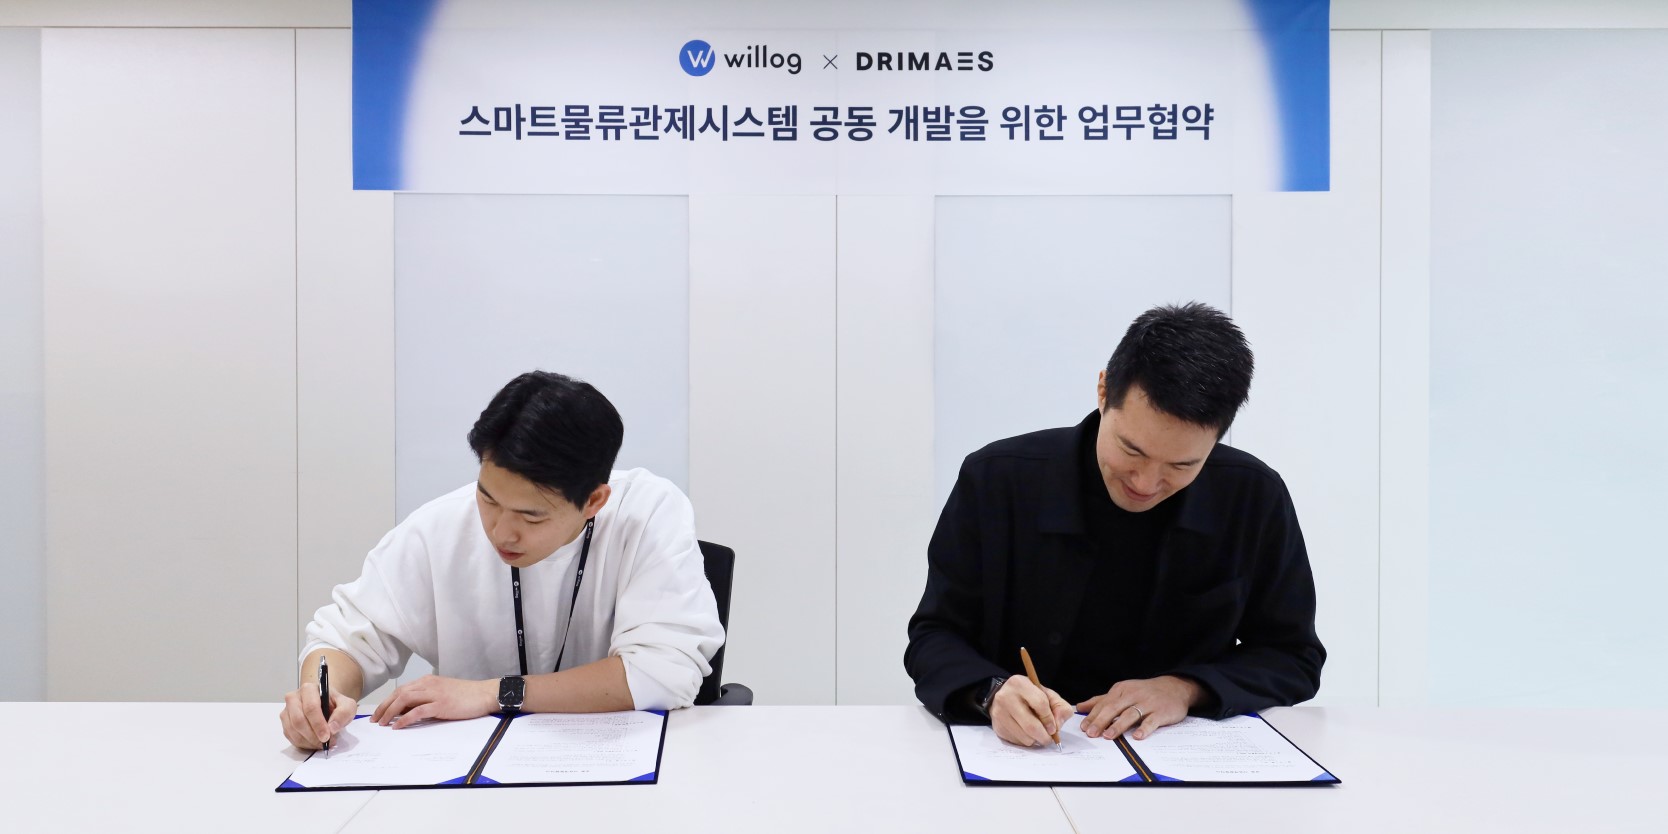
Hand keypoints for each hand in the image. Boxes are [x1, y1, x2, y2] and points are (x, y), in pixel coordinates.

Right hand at [280, 684, 357, 750]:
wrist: (327, 705)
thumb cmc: (335, 704)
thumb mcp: (347, 706)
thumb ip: (344, 713)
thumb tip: (332, 728)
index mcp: (309, 689)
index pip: (310, 708)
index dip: (318, 724)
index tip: (327, 736)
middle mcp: (293, 698)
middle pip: (298, 720)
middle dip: (312, 735)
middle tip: (325, 743)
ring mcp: (287, 710)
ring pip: (293, 730)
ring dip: (308, 741)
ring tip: (322, 743)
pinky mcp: (285, 723)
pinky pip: (290, 736)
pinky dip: (303, 743)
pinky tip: (314, 743)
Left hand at [370, 675, 497, 728]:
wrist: (485, 693)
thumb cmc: (467, 695)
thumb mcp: (444, 692)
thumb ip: (427, 697)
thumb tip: (409, 710)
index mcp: (428, 681)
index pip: (402, 689)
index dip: (388, 701)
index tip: (379, 712)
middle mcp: (429, 684)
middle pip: (399, 694)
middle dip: (384, 707)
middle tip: (375, 720)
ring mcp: (435, 693)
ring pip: (404, 700)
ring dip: (390, 712)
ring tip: (383, 724)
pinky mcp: (441, 704)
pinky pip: (417, 711)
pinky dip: (405, 719)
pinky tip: (398, 726)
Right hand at [989, 676, 1073, 747]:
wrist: (1004, 697)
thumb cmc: (1029, 696)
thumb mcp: (1046, 694)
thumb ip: (1060, 707)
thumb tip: (1058, 725)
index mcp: (1020, 684)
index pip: (1040, 703)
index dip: (1050, 719)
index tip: (1053, 727)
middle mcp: (1006, 697)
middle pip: (1031, 725)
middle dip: (1044, 736)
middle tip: (1049, 738)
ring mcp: (999, 713)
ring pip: (1024, 737)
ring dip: (1035, 740)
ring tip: (1037, 733)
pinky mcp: (997, 726)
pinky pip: (1017, 741)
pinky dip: (1026, 741)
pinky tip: (1026, 732)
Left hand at [1076, 675, 1201, 740]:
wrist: (1174, 687)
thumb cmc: (1144, 692)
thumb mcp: (1123, 691)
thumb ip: (1102, 700)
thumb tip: (1080, 707)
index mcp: (1121, 690)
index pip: (1104, 703)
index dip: (1093, 716)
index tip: (1083, 727)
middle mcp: (1133, 695)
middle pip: (1114, 708)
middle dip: (1101, 721)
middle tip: (1091, 733)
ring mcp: (1147, 703)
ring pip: (1130, 714)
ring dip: (1118, 725)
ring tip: (1108, 736)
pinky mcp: (1161, 712)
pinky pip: (1151, 721)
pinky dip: (1144, 729)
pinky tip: (1137, 737)